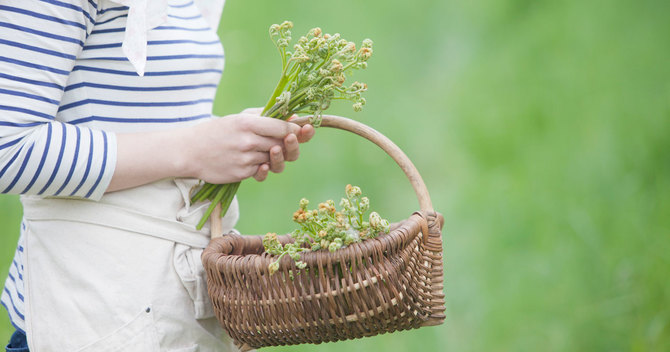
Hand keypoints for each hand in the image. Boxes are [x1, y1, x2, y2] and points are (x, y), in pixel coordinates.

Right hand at [182, 108, 313, 183]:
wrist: (190, 151)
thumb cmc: (218, 131)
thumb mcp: (239, 117)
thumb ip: (267, 116)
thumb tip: (294, 118)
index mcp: (247, 123)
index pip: (283, 128)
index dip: (296, 130)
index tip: (300, 130)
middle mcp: (247, 141)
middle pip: (282, 144)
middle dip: (289, 144)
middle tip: (288, 141)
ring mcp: (245, 159)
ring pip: (274, 159)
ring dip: (274, 156)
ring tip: (267, 150)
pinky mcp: (242, 173)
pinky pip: (262, 172)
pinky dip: (263, 168)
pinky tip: (259, 163)